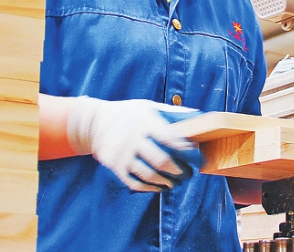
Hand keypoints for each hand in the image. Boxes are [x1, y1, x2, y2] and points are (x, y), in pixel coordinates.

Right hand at [67, 97, 202, 191]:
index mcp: (145, 122)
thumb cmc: (129, 114)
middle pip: (161, 161)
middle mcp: (134, 139)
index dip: (186, 149)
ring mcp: (123, 154)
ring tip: (176, 182)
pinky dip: (150, 188)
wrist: (95, 123)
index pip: (169, 138)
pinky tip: (160, 186)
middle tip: (189, 174)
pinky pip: (135, 182)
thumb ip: (172, 112)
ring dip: (166, 182)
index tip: (197, 156)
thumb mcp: (149, 106)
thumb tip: (198, 115)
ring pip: (149, 175)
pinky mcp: (115, 166)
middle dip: (179, 171)